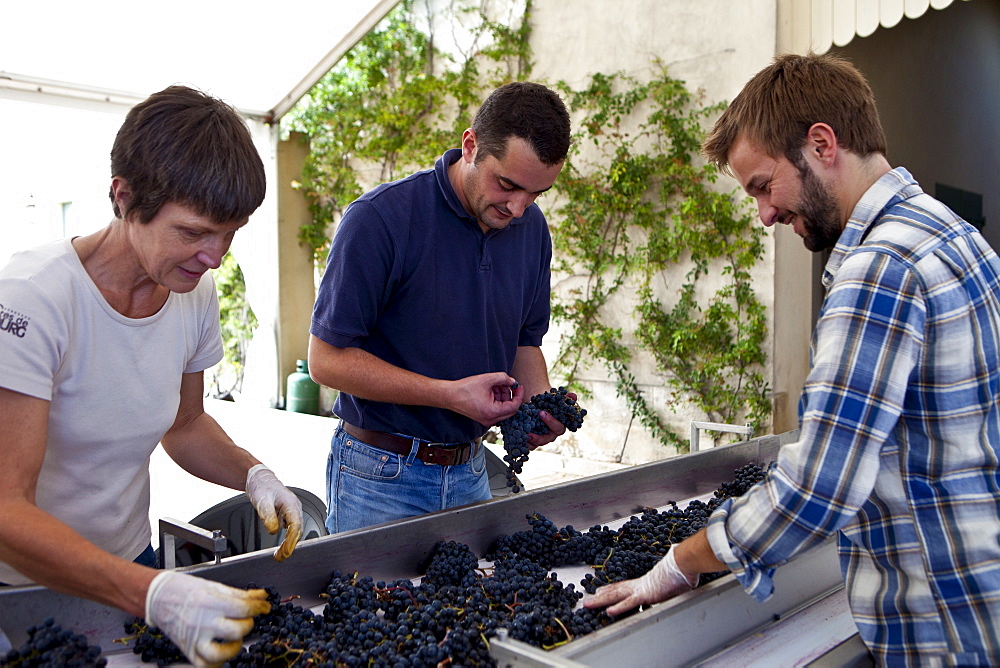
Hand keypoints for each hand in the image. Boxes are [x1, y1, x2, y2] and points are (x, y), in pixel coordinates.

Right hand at [145, 571, 270, 665]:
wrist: (157, 597)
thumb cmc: (184, 589)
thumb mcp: (215, 586)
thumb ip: (239, 594)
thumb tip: (261, 597)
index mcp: (210, 602)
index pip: (243, 608)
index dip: (259, 607)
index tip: (264, 607)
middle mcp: (202, 622)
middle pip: (236, 631)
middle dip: (248, 625)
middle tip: (245, 619)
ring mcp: (193, 638)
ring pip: (219, 654)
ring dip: (233, 648)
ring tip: (234, 638)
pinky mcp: (187, 649)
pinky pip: (204, 664)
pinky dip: (217, 662)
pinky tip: (222, 651)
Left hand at [245, 465, 302, 560]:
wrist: (260, 480)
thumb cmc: (262, 487)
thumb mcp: (262, 501)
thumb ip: (268, 516)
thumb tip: (273, 531)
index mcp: (291, 504)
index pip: (295, 526)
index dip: (291, 541)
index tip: (286, 552)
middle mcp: (295, 508)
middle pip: (297, 531)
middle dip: (290, 546)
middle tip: (280, 557)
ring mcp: (292, 512)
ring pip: (295, 532)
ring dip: (289, 545)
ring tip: (279, 555)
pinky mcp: (288, 516)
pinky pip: (292, 530)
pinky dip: (288, 540)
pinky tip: (282, 547)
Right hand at [449, 372, 524, 425]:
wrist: (450, 395)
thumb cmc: (465, 389)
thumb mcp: (487, 379)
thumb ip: (503, 378)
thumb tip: (513, 381)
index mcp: (492, 412)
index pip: (514, 406)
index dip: (519, 395)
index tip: (519, 386)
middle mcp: (490, 419)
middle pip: (510, 410)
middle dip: (511, 396)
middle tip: (510, 385)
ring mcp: (486, 420)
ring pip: (503, 409)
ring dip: (504, 397)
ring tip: (498, 384)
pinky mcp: (483, 417)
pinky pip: (496, 410)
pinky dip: (497, 400)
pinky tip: (493, 389)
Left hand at [527, 392, 576, 447]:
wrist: (536, 406)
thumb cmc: (547, 403)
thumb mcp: (554, 399)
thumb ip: (565, 398)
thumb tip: (574, 396)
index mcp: (559, 426)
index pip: (558, 427)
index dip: (551, 421)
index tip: (541, 412)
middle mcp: (550, 435)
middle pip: (546, 439)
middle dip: (538, 437)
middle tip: (529, 432)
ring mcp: (541, 439)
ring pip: (536, 445)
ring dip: (529, 442)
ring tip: (522, 437)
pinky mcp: (532, 441)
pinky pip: (528, 445)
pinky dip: (523, 443)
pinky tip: (517, 438)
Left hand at [583, 547, 696, 615]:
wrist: (682, 564)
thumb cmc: (680, 572)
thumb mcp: (671, 586)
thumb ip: (666, 590)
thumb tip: (669, 590)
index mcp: (644, 583)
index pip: (623, 587)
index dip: (611, 589)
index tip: (600, 591)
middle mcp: (639, 585)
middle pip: (615, 592)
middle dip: (600, 597)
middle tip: (587, 600)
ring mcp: (640, 590)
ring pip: (616, 597)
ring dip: (601, 601)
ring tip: (588, 605)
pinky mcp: (646, 595)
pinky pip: (630, 603)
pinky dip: (619, 608)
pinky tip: (608, 612)